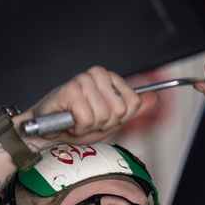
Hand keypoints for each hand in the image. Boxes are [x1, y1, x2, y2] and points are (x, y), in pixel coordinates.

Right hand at [22, 67, 160, 147]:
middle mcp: (98, 74)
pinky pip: (87, 119)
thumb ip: (133, 109)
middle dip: (104, 124)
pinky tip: (70, 121)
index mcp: (110, 78)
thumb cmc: (77, 124)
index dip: (119, 118)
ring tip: (78, 121)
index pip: (133, 103)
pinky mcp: (71, 90)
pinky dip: (79, 127)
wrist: (48, 130)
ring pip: (104, 115)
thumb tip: (156, 97)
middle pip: (120, 110)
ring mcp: (84, 80)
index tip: (102, 118)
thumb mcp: (111, 119)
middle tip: (88, 121)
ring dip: (90, 126)